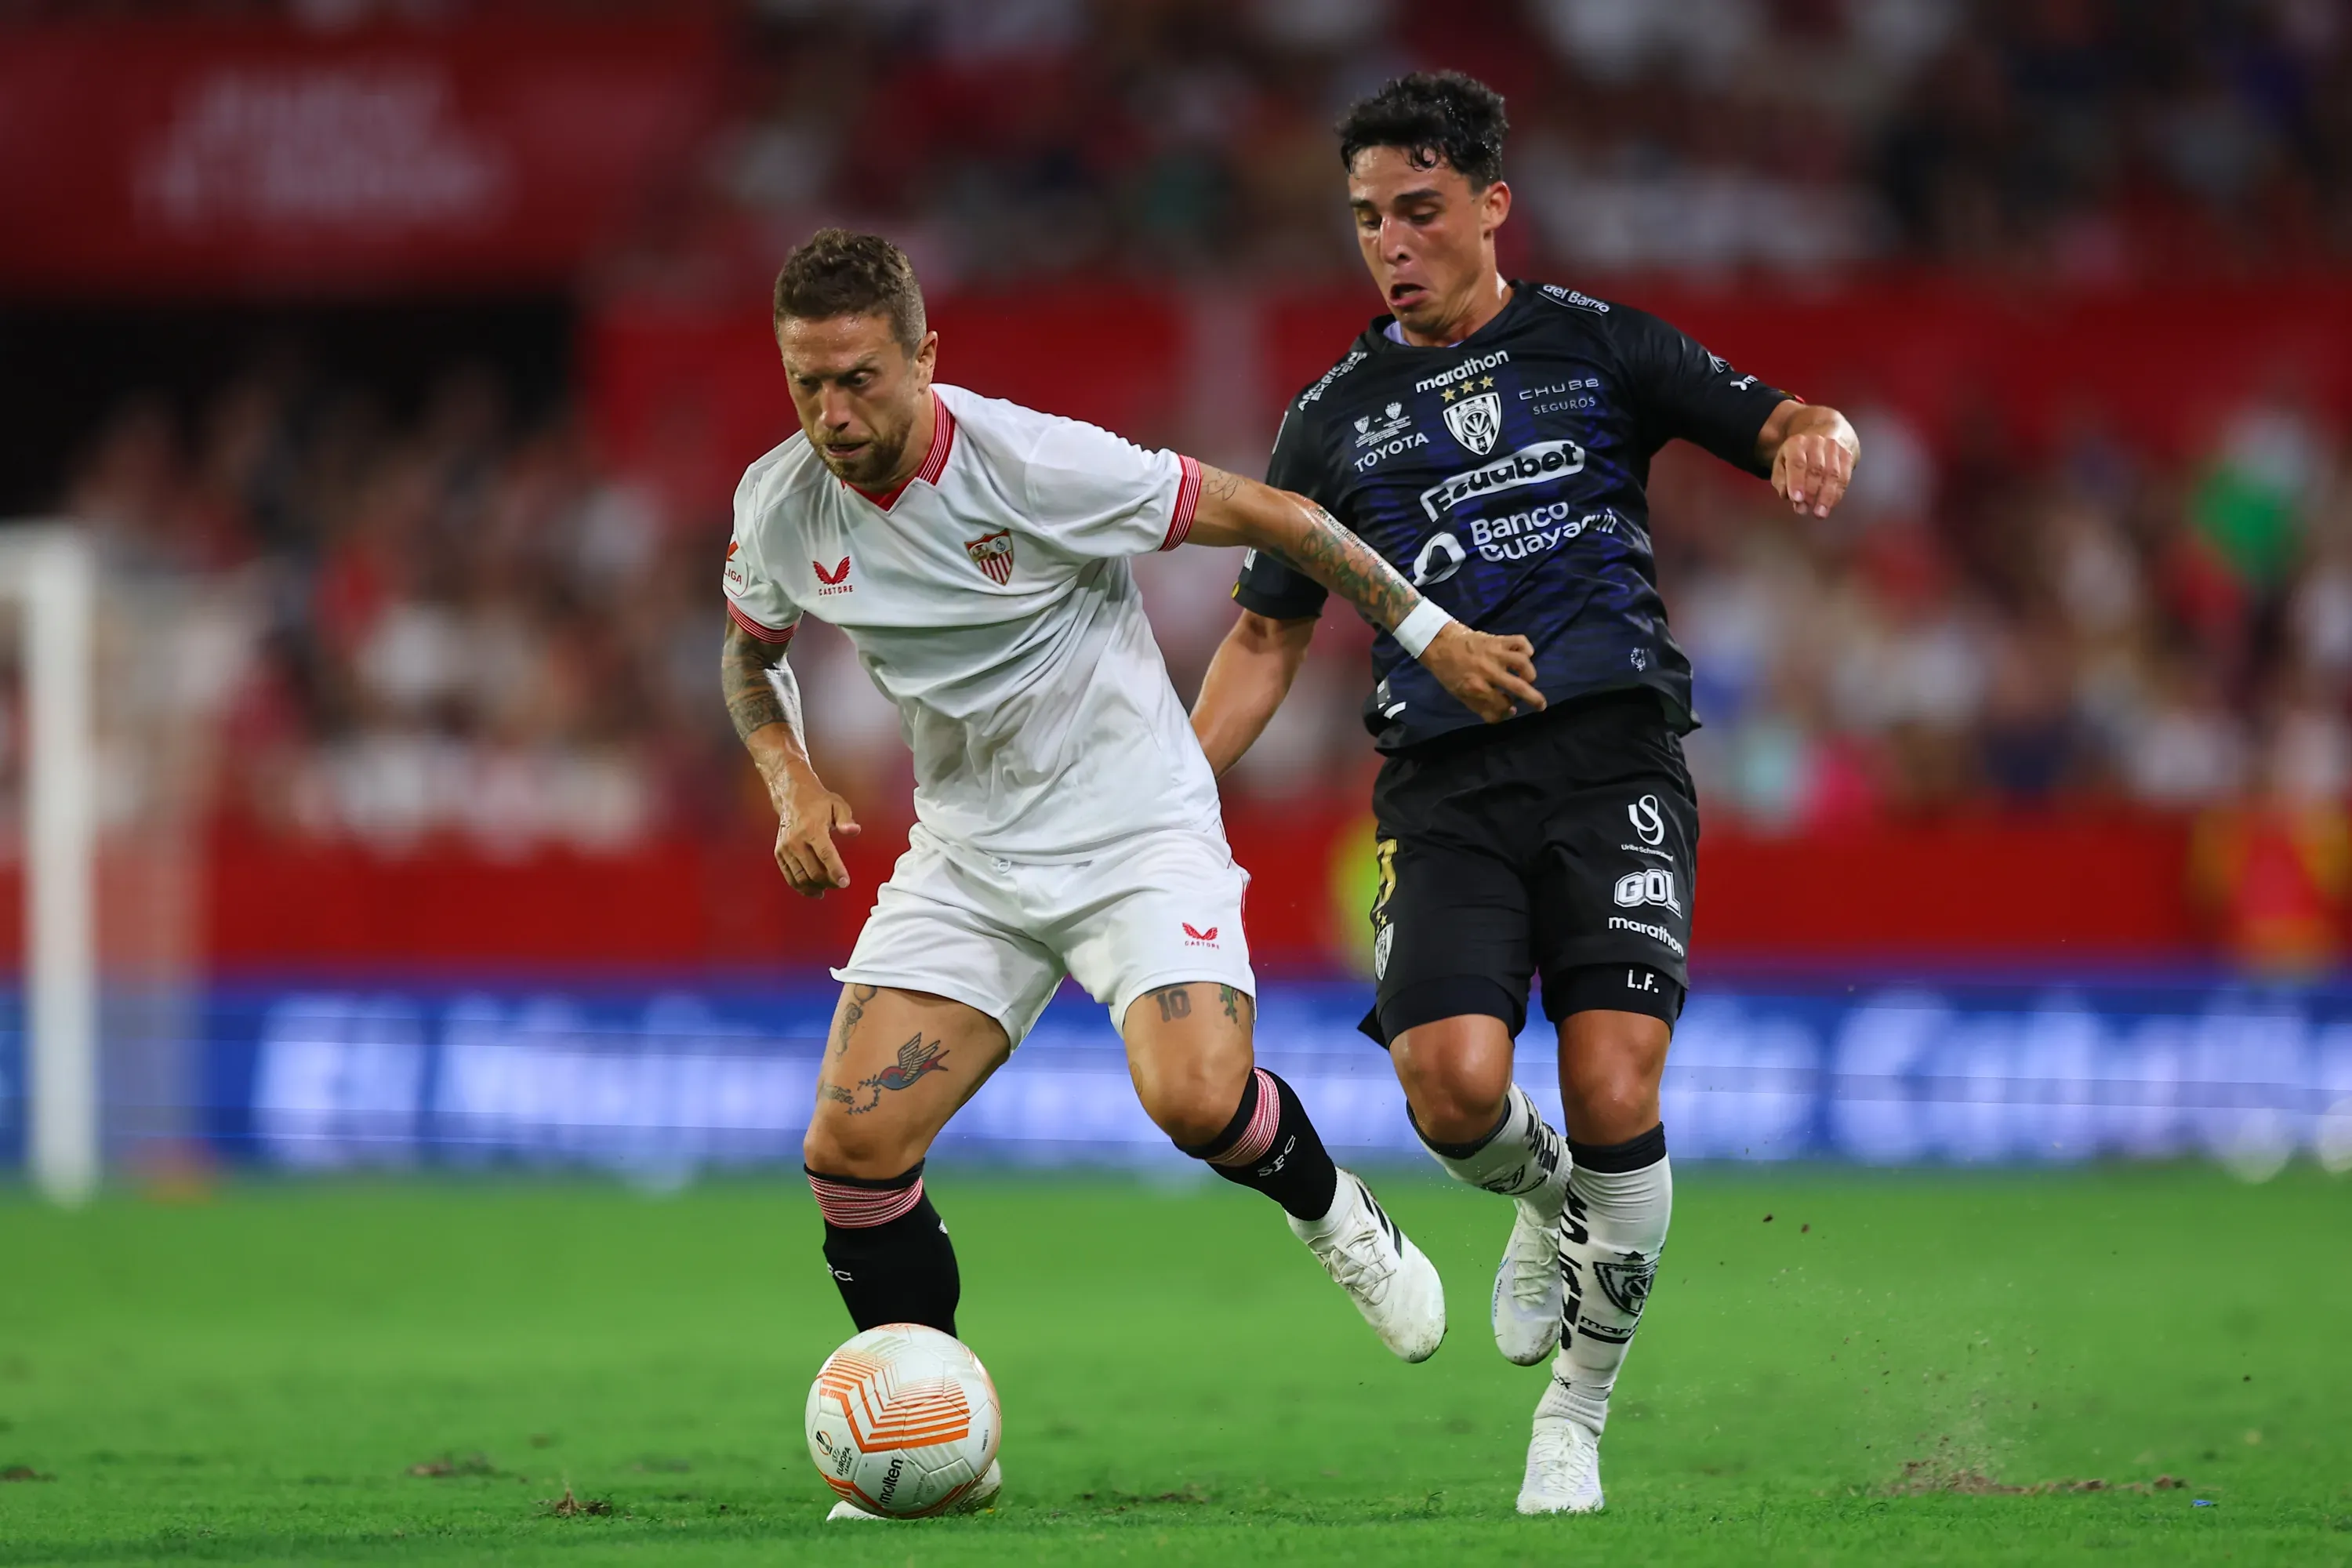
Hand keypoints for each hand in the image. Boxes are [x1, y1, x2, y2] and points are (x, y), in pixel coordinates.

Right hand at [774, 776, 860, 895]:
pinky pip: (790, 876)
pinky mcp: (780, 854)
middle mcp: (796, 840)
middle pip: (814, 871)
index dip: (836, 871)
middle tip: (839, 884)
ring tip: (827, 888)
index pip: (826, 855)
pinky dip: (801, 887)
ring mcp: (786, 849)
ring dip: (815, 887)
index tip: (845, 883)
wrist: (792, 797)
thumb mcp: (837, 805)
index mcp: (812, 828)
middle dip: (829, 882)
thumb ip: (846, 820)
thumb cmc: (817, 802)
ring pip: (801, 877)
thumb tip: (854, 831)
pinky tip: (813, 890)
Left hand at [1420, 622, 1545, 723]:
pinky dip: (1527, 648)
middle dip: (1534, 699)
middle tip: (1541, 705)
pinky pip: (1520, 641)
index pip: (1502, 704)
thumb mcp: (1460, 695)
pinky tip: (1525, 656)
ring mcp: (1494, 653)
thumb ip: (1483, 707)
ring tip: (1528, 678)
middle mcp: (1488, 671)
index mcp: (1476, 687)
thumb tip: (1509, 713)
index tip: (1509, 706)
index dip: (1508, 709)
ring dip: (1530, 673)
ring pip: (1523, 662)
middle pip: (1519, 687)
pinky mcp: (1497, 639)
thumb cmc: (1449, 672)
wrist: (1439, 644)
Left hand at [1772, 428, 1855, 518]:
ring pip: (1833, 474)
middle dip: (1810, 492)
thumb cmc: (1798, 455)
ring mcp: (1834, 448)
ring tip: (1819, 513)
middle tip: (1803, 510)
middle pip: (1816, 469)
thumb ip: (1780, 479)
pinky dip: (1837, 493)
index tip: (1796, 499)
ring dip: (1826, 496)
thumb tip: (1784, 494)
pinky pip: (1844, 477)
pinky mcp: (1847, 455)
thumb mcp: (1782, 462)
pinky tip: (1830, 505)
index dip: (1796, 482)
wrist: (1824, 434)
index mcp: (1797, 443)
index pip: (1797, 462)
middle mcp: (1817, 442)